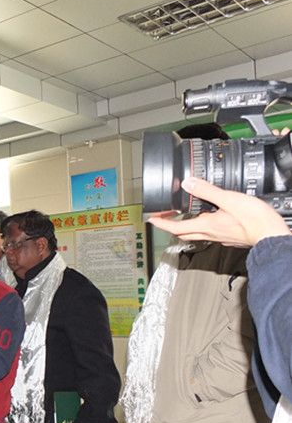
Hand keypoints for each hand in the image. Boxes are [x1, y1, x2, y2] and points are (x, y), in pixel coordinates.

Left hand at [148, 177, 289, 246]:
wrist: (272, 235)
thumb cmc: (255, 220)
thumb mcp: (229, 199)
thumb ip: (208, 191)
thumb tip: (188, 183)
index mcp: (206, 225)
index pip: (175, 227)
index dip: (160, 223)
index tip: (151, 219)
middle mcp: (211, 234)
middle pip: (183, 233)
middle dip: (170, 226)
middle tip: (164, 218)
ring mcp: (220, 238)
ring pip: (197, 234)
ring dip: (187, 226)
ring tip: (184, 216)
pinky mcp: (230, 238)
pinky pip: (211, 234)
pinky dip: (204, 226)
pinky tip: (210, 219)